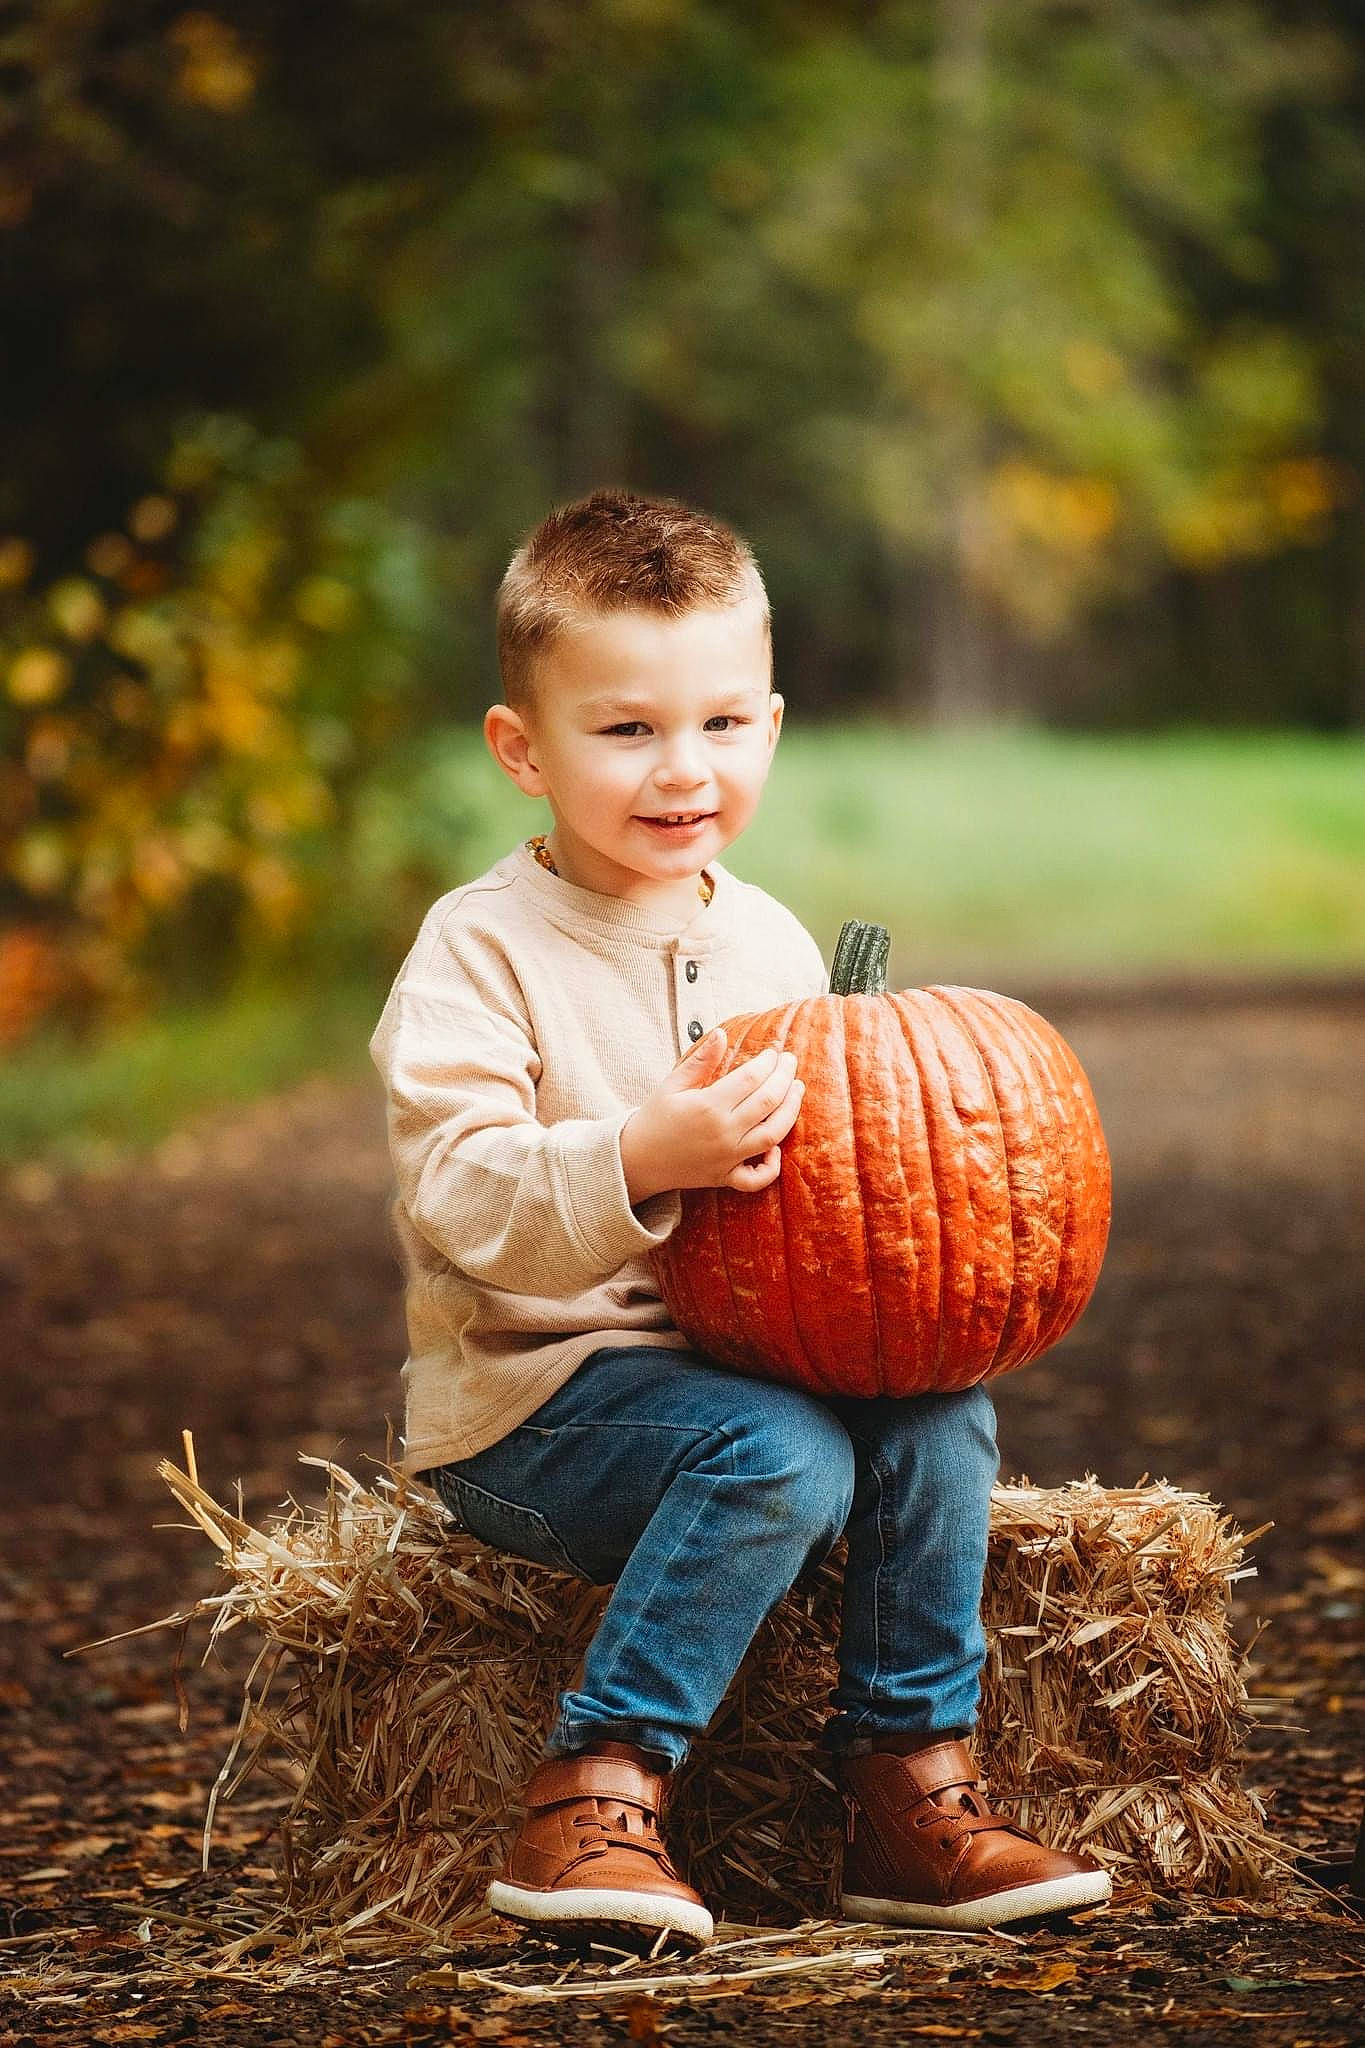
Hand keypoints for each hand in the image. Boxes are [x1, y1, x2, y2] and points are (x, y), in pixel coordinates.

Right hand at [620, 1030, 804, 1202]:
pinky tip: (775, 1147)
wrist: (636, 1160)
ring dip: (791, 1111)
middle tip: (790, 1062)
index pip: (751, 1078)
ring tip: (797, 1090)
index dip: (767, 1062)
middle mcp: (723, 1132)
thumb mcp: (672, 1084)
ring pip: (773, 1134)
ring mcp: (727, 1158)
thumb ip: (699, 1060)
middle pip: (769, 1101)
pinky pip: (757, 1178)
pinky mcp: (725, 1178)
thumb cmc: (655, 1118)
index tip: (773, 1052)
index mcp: (708, 1106)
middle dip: (785, 1077)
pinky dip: (771, 1166)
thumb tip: (721, 1034)